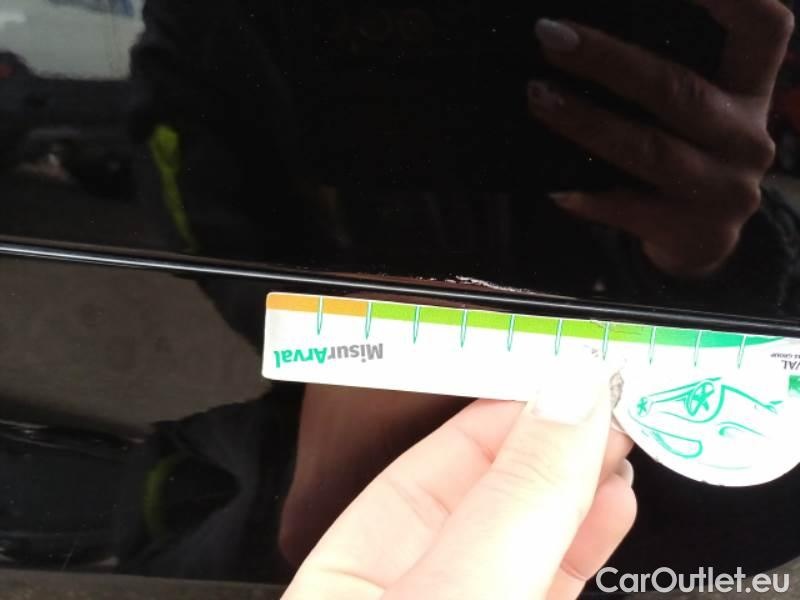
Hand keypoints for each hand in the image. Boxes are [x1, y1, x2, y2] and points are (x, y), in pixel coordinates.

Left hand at [283, 377, 634, 599]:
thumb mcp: (454, 597)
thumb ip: (511, 507)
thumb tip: (566, 400)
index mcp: (345, 580)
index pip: (423, 469)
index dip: (497, 415)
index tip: (563, 375)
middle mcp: (399, 596)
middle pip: (479, 501)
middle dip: (548, 445)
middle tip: (608, 397)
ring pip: (521, 544)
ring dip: (575, 491)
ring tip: (620, 443)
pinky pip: (546, 585)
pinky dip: (583, 546)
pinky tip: (612, 508)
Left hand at [529, 1, 794, 277]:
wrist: (702, 240)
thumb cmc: (689, 158)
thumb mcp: (700, 113)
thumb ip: (668, 75)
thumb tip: (581, 36)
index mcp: (751, 92)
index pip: (766, 29)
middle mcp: (746, 138)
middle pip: (678, 89)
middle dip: (607, 60)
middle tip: (549, 35)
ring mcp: (723, 189)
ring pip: (648, 149)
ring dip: (585, 121)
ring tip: (537, 96)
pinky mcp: (691, 231)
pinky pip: (628, 208)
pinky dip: (588, 195)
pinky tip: (553, 186)